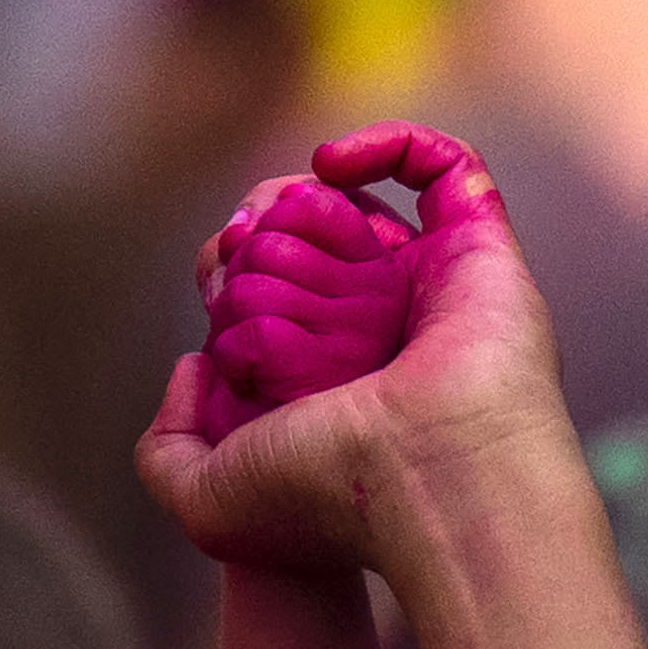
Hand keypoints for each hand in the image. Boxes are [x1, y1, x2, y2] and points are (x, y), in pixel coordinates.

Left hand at [135, 128, 563, 574]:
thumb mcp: (205, 503)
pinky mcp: (481, 247)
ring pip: (359, 207)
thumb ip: (167, 449)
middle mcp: (390, 331)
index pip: (273, 295)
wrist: (421, 489)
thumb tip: (193, 365)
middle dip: (258, 237)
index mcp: (335, 378)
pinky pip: (445, 166)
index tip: (215, 277)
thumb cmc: (326, 501)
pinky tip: (330, 168)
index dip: (231, 272)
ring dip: (302, 203)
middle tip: (237, 250)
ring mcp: (438, 287)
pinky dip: (388, 145)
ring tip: (272, 227)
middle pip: (309, 242)